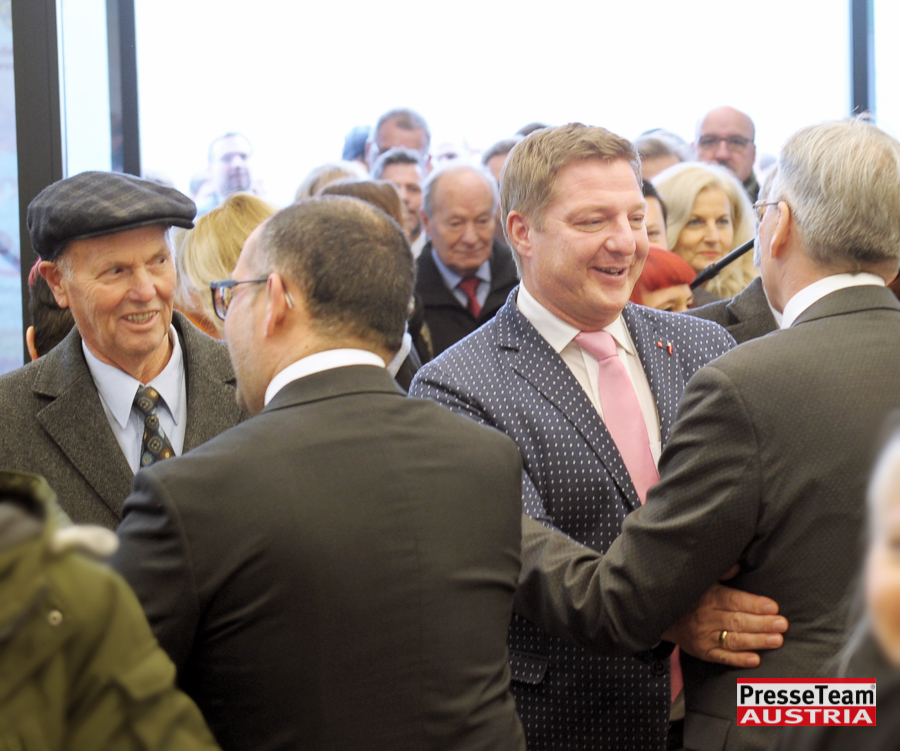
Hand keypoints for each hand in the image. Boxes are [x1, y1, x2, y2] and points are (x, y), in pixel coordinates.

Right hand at [662, 568, 787, 667]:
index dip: (754, 604)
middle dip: (762, 623)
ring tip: (776, 640)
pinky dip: (738, 659)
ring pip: (734, 639)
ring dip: (756, 640)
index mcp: (709, 597)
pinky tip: (755, 659)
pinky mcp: (704, 652)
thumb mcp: (703, 580)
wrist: (664, 617)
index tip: (773, 607)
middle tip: (782, 624)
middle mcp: (707, 617)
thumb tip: (739, 565)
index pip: (735, 601)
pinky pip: (722, 657)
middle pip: (738, 621)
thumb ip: (722, 574)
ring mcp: (705, 636)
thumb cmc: (691, 597)